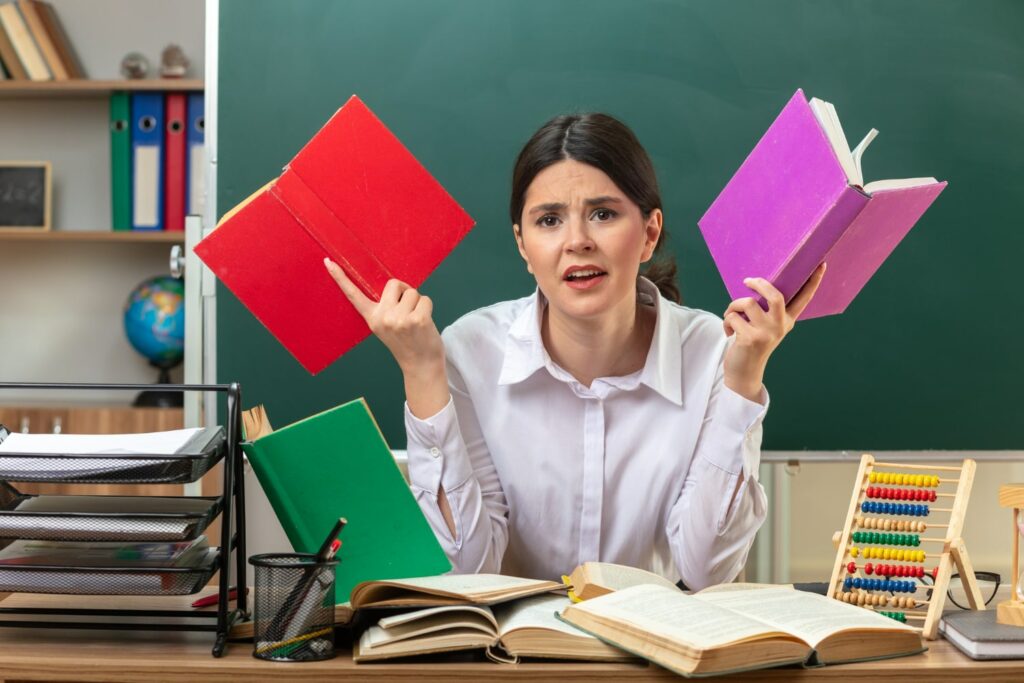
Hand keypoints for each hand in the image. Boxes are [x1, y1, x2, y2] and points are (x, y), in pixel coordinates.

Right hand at [323, 258, 445, 378]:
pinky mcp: (417, 320)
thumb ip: (386, 308)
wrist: (421, 365)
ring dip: (418, 302)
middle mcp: (382, 318)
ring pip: (412, 291)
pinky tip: (425, 323)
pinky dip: (428, 307)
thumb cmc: (407, 342)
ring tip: (416, 320)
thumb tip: (394, 285)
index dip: (340, 278)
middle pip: (393, 283)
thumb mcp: (387, 326)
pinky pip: (425, 299)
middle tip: (407, 311)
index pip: (353, 295)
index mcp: (372, 318)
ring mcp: (399, 319)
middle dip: (404, 291)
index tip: (327, 262)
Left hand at [721, 263, 826, 401]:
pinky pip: (733, 316)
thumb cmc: (752, 343)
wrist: (743, 372)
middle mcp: (780, 326)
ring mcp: (766, 333)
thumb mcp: (765, 327)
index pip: (803, 299)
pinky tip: (729, 332)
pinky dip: (726, 321)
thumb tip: (755, 284)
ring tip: (731, 316)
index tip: (821, 265)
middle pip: (776, 295)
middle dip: (760, 283)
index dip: (813, 282)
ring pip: (748, 303)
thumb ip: (767, 310)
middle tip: (748, 281)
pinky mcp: (750, 338)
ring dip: (733, 306)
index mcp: (787, 321)